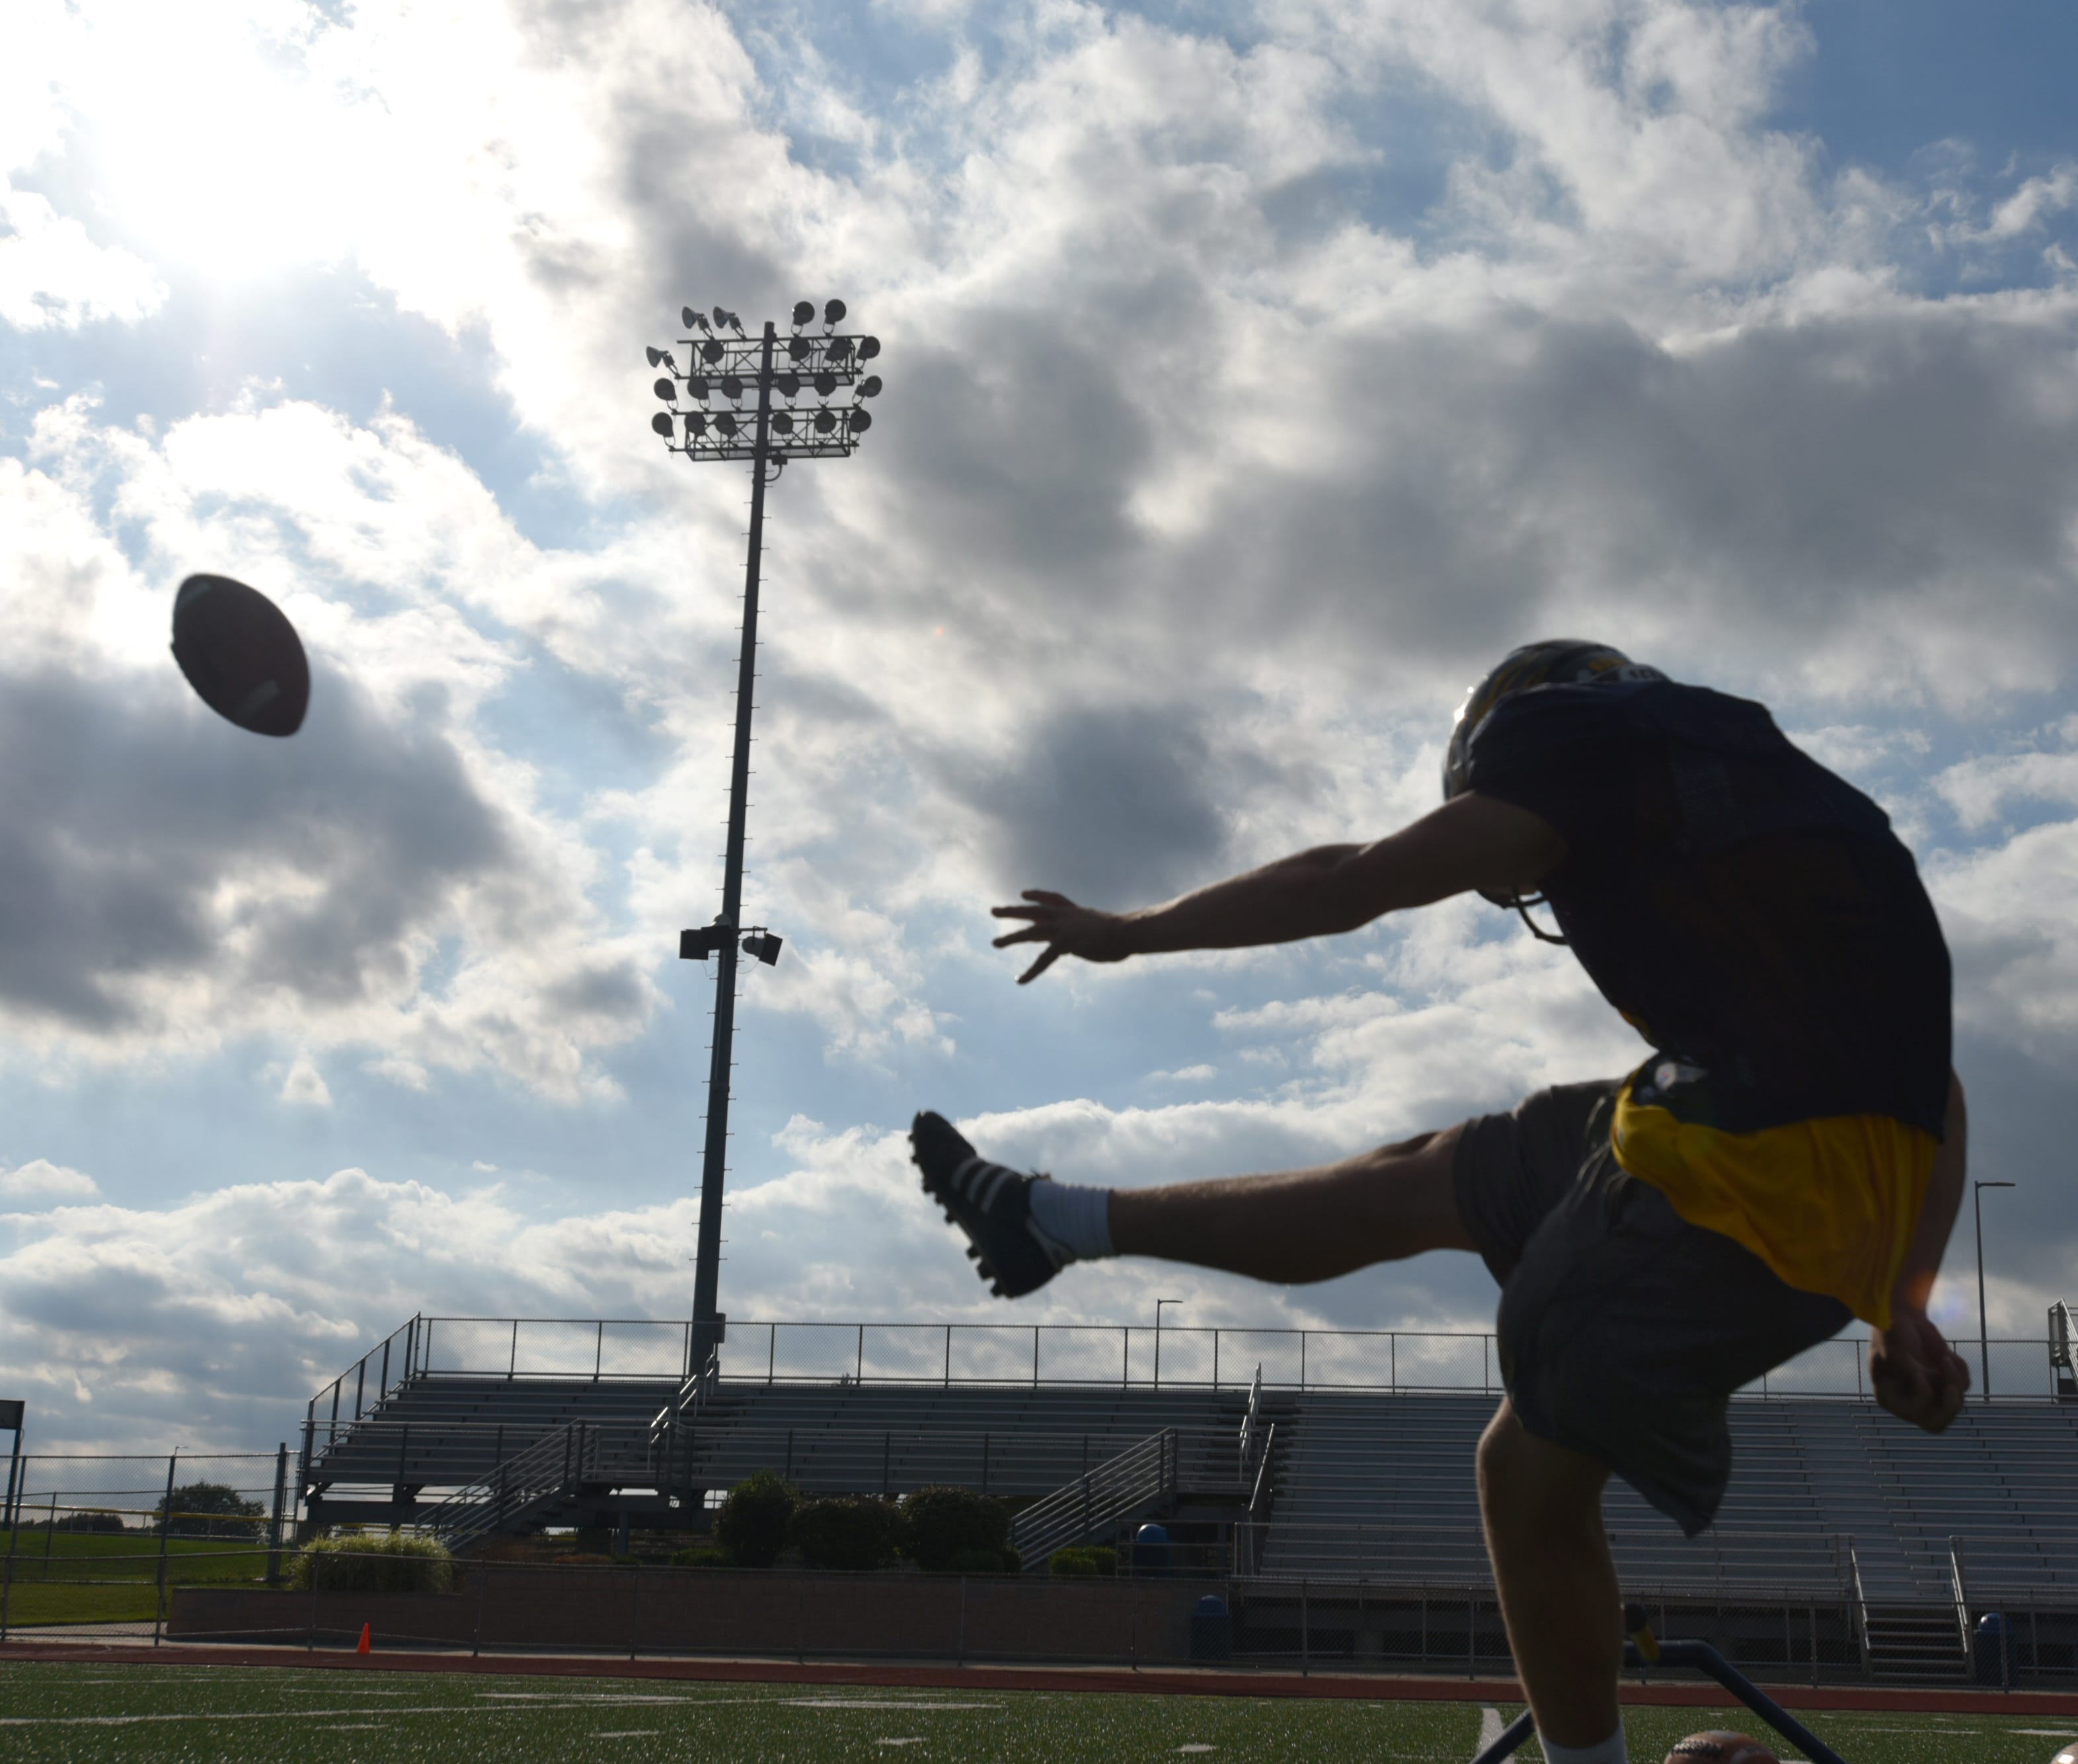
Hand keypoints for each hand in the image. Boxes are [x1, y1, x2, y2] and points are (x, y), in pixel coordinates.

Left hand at [990, 890, 1132, 983]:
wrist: (1128, 931)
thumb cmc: (1127, 933)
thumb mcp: (1106, 929)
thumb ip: (1094, 935)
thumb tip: (1097, 942)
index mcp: (1077, 912)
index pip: (1053, 900)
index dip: (1038, 896)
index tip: (1024, 894)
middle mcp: (1067, 917)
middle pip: (1034, 911)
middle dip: (1013, 911)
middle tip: (994, 911)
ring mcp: (1064, 929)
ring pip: (1031, 931)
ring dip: (1011, 937)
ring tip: (995, 943)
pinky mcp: (1065, 943)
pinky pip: (1043, 959)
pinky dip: (1031, 971)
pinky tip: (1020, 980)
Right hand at [1870, 1307, 1968, 1433]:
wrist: (1902, 1316)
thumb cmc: (1890, 1332)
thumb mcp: (1893, 1350)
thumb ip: (1910, 1370)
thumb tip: (1933, 1383)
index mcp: (1890, 1397)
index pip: (1912, 1414)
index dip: (1922, 1398)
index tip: (1920, 1372)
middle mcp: (1910, 1400)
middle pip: (1937, 1423)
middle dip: (1948, 1405)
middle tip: (1950, 1386)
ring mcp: (1930, 1393)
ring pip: (1955, 1404)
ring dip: (1955, 1380)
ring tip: (1945, 1357)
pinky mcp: (1945, 1382)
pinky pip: (1964, 1386)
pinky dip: (1960, 1369)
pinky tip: (1948, 1353)